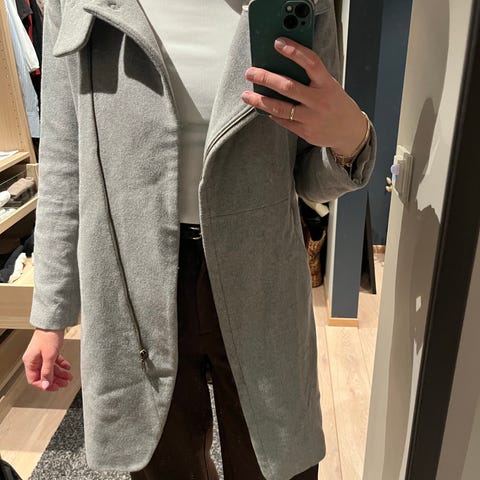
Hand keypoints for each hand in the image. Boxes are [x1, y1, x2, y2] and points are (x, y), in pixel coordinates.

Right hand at [22, 328, 73, 391]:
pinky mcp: (49, 350)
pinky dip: (62, 364)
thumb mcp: (49, 356)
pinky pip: (55, 361)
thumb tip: (46, 385)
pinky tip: (68, 367)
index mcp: (30, 361)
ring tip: (69, 377)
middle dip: (55, 380)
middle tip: (64, 384)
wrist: (54, 322)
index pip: (34, 379)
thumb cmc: (49, 336)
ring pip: (51, 368)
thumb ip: (47, 371)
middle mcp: (35, 359)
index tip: (54, 388)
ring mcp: (42, 355)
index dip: (44, 385)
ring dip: (60, 374)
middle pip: (44, 375)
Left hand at [241, 37, 367, 156]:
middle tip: (251, 73)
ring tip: (247, 96)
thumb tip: (283, 67)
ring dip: (260, 101)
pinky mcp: (306, 132)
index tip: (278, 43)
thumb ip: (312, 78)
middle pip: (288, 87)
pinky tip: (264, 109)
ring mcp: (312, 118)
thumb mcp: (330, 86)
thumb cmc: (336, 104)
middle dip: (266, 78)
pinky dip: (272, 114)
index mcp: (327, 84)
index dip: (294, 51)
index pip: (310, 62)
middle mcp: (319, 101)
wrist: (350, 131)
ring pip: (281, 108)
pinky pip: (284, 122)